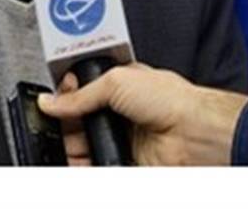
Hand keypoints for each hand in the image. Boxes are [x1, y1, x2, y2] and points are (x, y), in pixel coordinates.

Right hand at [37, 63, 247, 165]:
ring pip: (85, 146)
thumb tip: (52, 101)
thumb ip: (80, 94)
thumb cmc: (172, 99)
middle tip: (58, 124)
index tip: (54, 99)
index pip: (82, 89)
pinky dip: (85, 165)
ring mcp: (122, 138)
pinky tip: (79, 162)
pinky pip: (97, 166)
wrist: (195, 134)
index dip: (67, 94)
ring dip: (73, 147)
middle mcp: (120, 111)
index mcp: (120, 85)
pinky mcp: (125, 162)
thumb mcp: (116, 81)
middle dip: (65, 123)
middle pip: (79, 119)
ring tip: (70, 146)